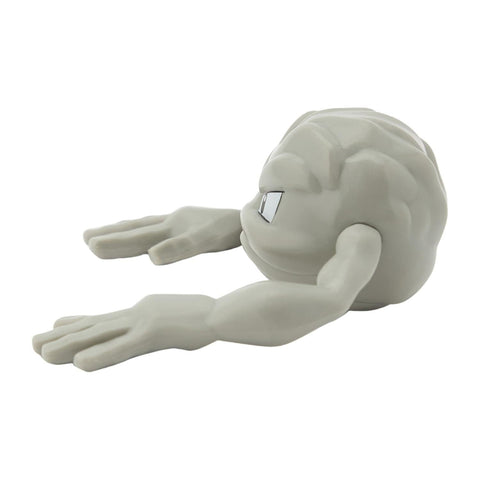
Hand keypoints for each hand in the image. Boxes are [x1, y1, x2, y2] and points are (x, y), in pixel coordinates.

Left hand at [32, 295, 216, 370]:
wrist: (224, 312)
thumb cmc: (202, 317)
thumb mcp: (171, 319)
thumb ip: (153, 324)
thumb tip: (145, 330)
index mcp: (142, 310)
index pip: (105, 319)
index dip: (78, 323)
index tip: (55, 325)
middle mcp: (137, 312)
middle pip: (95, 326)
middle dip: (63, 336)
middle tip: (33, 342)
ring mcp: (144, 321)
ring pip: (100, 334)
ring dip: (69, 345)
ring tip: (41, 352)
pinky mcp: (154, 333)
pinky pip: (123, 348)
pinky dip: (101, 355)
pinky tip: (80, 364)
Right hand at [83, 207, 240, 263]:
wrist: (248, 217)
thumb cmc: (229, 230)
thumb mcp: (206, 241)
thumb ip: (180, 248)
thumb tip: (151, 257)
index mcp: (173, 227)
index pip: (138, 237)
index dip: (115, 243)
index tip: (90, 245)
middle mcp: (171, 221)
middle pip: (135, 229)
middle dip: (110, 235)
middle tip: (84, 237)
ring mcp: (177, 221)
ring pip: (143, 226)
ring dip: (121, 231)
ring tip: (101, 233)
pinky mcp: (185, 223)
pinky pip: (156, 227)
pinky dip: (141, 230)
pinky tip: (142, 235)